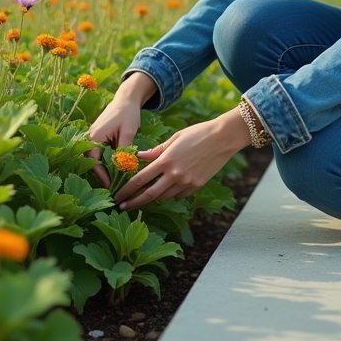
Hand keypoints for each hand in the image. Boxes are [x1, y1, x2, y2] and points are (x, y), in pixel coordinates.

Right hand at [86, 71, 157, 187]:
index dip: (101, 175)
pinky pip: (97, 153)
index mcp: (94, 137)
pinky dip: (104, 162)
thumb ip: (123, 151)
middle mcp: (90, 138)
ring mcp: (92, 137)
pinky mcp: (97, 138)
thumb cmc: (127, 114)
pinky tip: (113, 170)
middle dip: (99, 175)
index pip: (94, 161)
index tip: (110, 186)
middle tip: (111, 187)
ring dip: (101, 169)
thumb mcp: (128, 132)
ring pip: (94, 158)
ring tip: (112, 182)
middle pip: (90, 161)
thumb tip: (122, 169)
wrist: (126, 99)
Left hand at [114, 108, 250, 210]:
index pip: (140, 180)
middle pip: (149, 194)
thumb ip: (156, 150)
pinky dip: (170, 193)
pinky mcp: (196, 186)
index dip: (126, 190)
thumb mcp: (174, 138)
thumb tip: (139, 157)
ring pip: (164, 196)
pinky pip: (178, 194)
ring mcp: (186, 182)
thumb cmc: (197, 134)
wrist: (222, 138)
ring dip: (153, 197)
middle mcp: (174, 174)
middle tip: (122, 207)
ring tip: (143, 197)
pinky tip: (167, 188)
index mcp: (165, 160)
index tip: (118, 196)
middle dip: (134, 202)